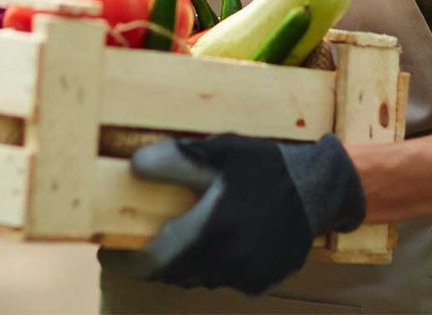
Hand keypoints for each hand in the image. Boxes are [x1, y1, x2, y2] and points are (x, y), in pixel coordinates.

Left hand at [111, 133, 365, 294]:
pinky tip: (222, 238)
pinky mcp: (262, 280)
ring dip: (184, 262)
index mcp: (212, 227)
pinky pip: (224, 278)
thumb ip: (176, 159)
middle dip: (154, 260)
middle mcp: (228, 259)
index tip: (109, 254)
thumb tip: (134, 166)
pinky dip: (213, 264)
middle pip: (173, 273)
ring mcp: (247, 274)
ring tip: (183, 235)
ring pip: (198, 278)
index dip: (126, 263)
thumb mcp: (220, 151)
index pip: (154, 261)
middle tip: (143, 241)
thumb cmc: (265, 164)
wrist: (321, 187)